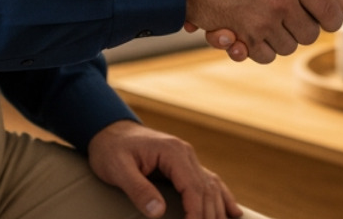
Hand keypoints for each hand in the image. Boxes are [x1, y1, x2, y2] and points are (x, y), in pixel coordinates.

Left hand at [87, 120, 239, 218]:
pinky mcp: (185, 165)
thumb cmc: (111, 150)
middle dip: (210, 216)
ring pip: (212, 187)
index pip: (193, 188)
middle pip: (207, 190)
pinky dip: (222, 198)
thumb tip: (159, 213)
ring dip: (218, 211)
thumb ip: (138, 190)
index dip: (196, 213)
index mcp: (173, 152)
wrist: (110, 131)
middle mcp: (186, 154)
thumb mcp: (118, 170)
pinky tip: (232, 212)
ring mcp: (188, 159)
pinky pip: (209, 182)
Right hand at [180, 0, 342, 63]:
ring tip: (266, 22)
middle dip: (301, 30)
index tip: (321, 15)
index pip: (330, 12)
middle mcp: (281, 2)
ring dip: (278, 40)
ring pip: (286, 47)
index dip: (329, 17)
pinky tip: (250, 33)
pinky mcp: (241, 37)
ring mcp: (261, 22)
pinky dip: (258, 50)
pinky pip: (263, 55)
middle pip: (309, 35)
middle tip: (289, 19)